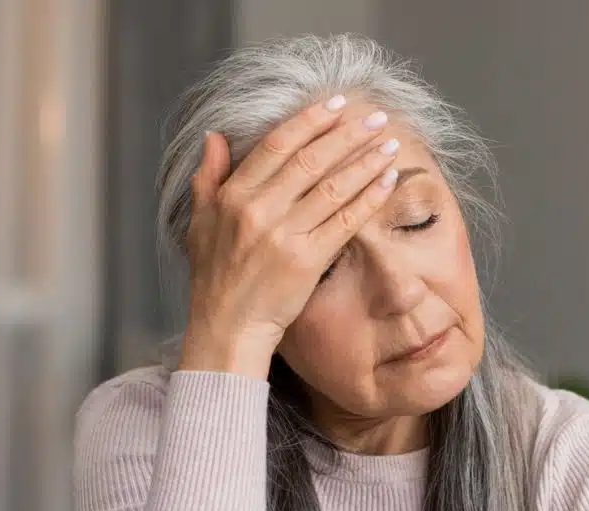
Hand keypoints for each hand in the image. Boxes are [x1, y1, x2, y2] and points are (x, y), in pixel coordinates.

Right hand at [178, 96, 400, 377]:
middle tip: (375, 117)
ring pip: (333, 187)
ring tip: (389, 144)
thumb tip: (214, 136)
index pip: (276, 145)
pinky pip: (345, 221)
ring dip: (366, 162)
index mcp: (233, 196)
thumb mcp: (198, 222)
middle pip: (311, 160)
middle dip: (348, 134)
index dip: (308, 121)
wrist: (226, 328)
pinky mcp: (307, 260)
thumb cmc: (214, 277)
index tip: (334, 104)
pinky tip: (387, 181)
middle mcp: (258, 210)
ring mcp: (284, 235)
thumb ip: (207, 177)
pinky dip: (369, 198)